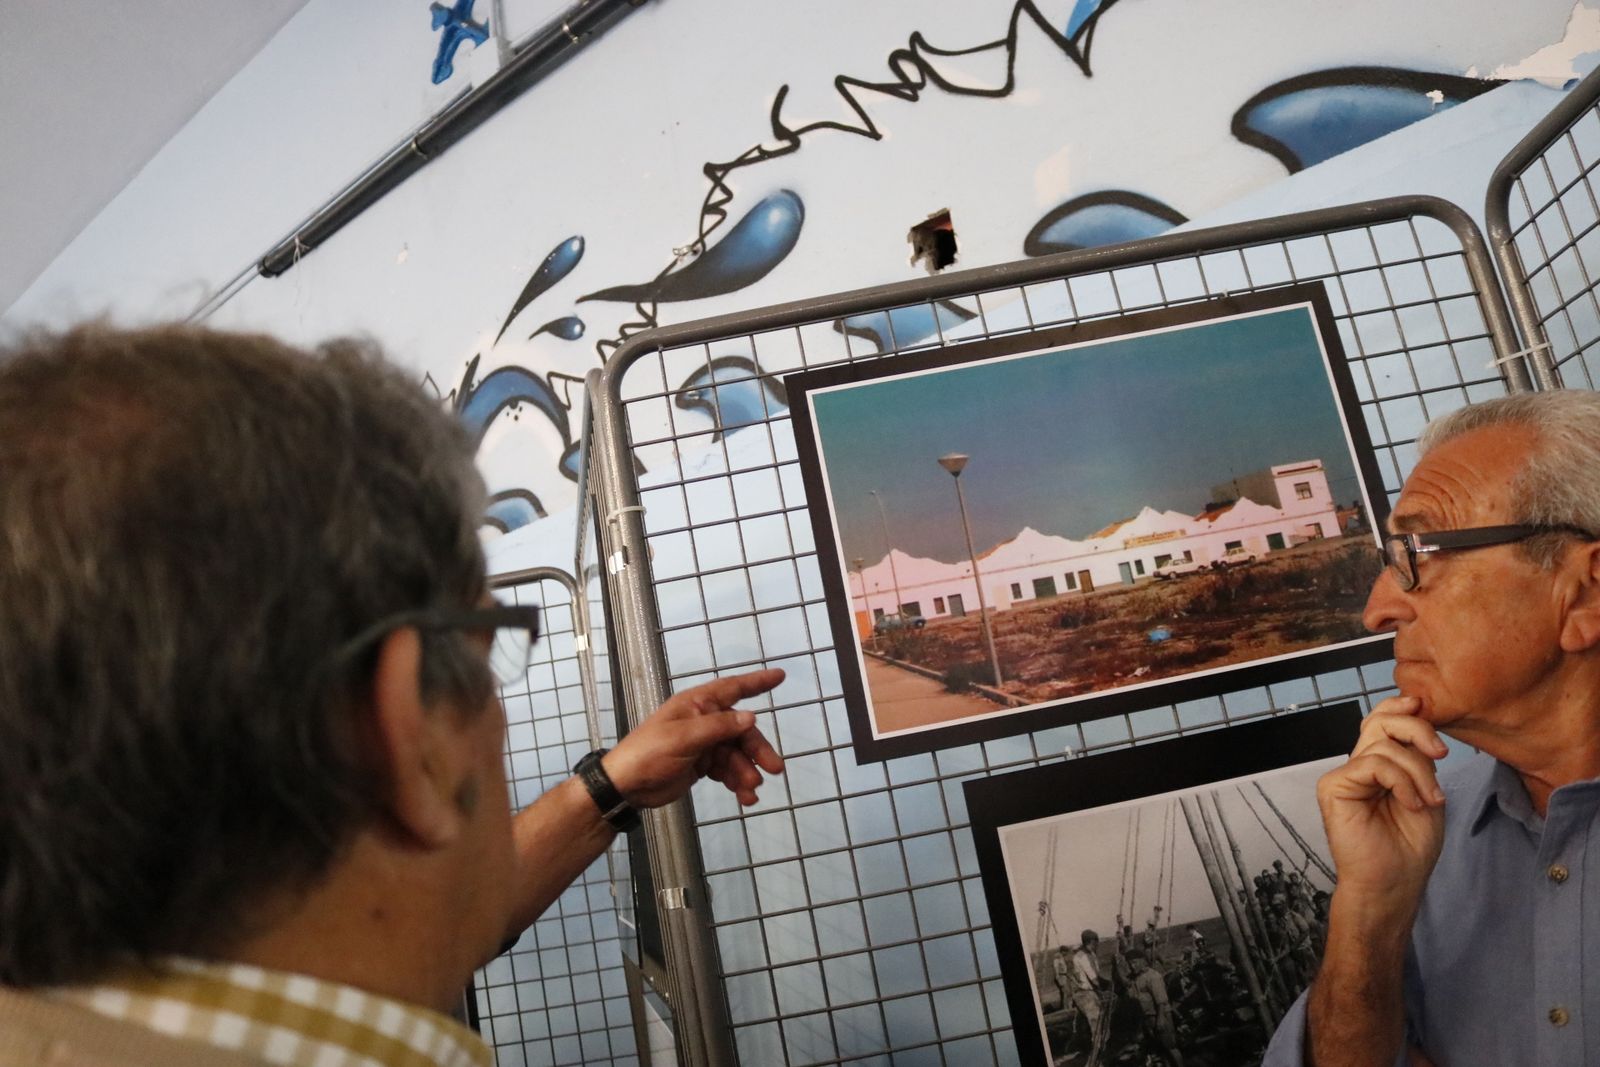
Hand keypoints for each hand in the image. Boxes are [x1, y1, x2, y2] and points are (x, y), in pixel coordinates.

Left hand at [602, 668, 785, 808]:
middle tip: (775, 769)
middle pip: (741, 730)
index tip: (780, 676)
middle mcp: (703, 720)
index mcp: (696, 705)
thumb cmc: (649, 753)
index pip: (732, 688)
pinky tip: (744, 798)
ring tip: (751, 790)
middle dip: (757, 749)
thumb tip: (750, 717)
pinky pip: (727, 770)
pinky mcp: (701, 764)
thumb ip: (718, 727)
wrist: (626, 786)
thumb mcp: (683, 738)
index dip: (757, 682)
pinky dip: (737, 782)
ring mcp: (703, 744)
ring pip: (736, 754)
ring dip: (746, 771)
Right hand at [1316, 695, 1447, 918]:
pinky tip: (1412, 804)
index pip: (1383, 721)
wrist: (1394, 884)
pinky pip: (1373, 765)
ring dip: (1418, 772)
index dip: (1400, 706)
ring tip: (1429, 801)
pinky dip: (1401, 781)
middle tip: (1440, 753)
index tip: (1424, 705)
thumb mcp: (1426, 792)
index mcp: (1379, 765)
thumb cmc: (1410, 848)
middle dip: (1416, 728)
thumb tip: (1418, 719)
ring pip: (1383, 745)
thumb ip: (1419, 758)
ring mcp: (1344, 776)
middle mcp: (1358, 766)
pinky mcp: (1333, 787)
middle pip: (1380, 721)